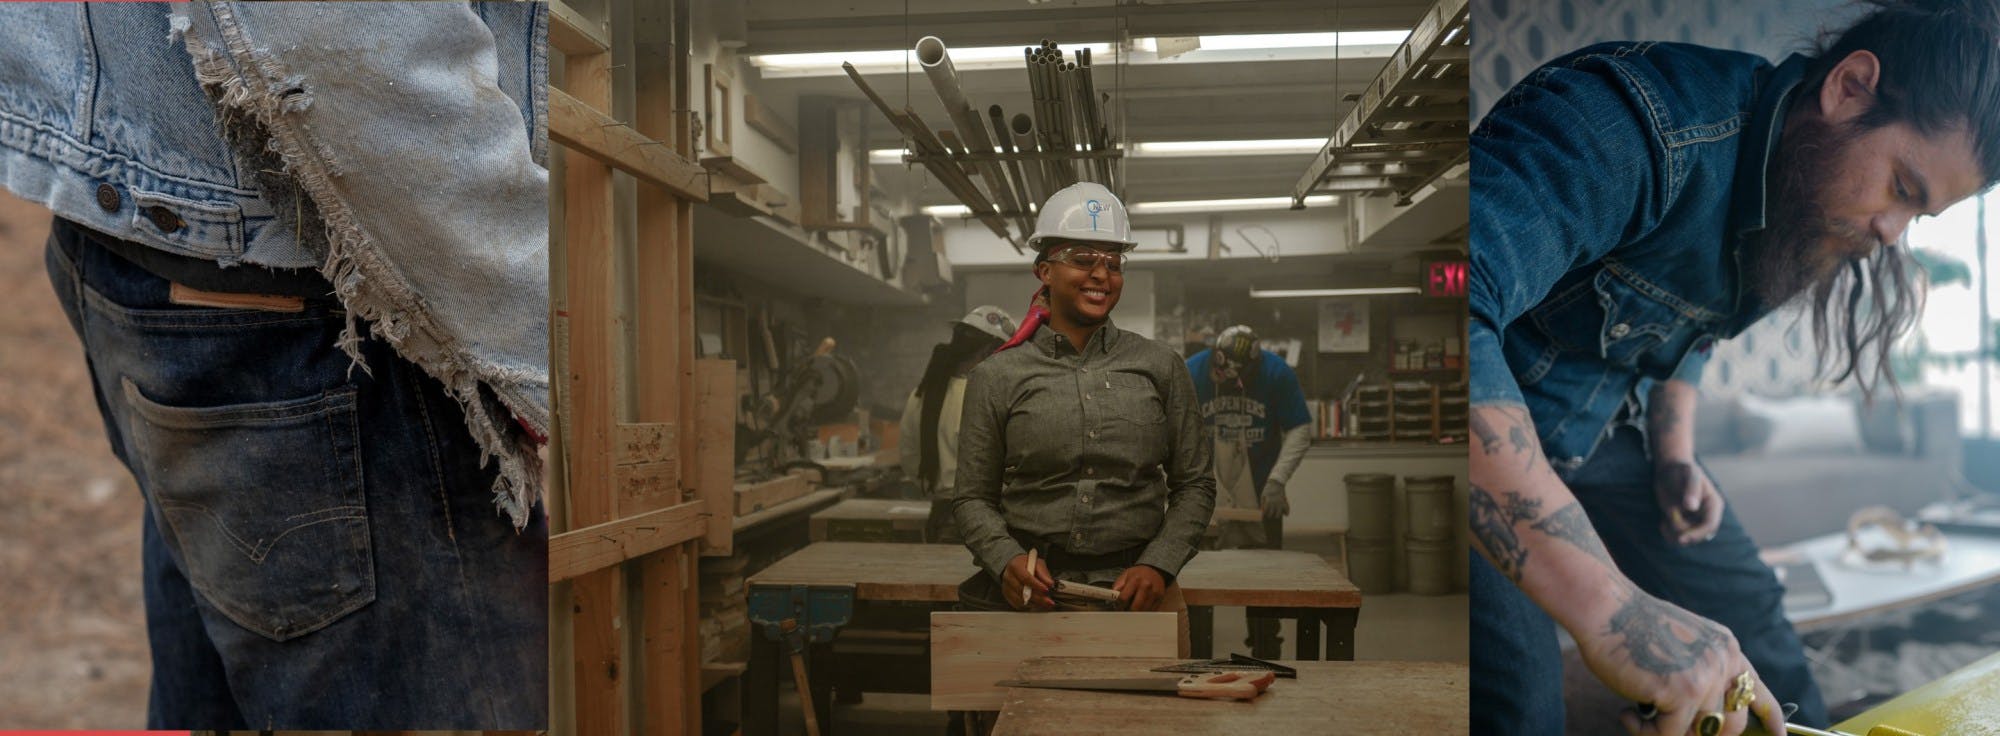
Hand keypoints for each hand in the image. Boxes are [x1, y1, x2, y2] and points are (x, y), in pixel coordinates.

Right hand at [1003, 552, 1053, 609]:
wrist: (1015, 566)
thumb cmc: (1027, 564)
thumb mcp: (1037, 563)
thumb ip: (1043, 573)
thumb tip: (1050, 583)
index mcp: (1015, 566)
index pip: (1025, 578)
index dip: (1037, 585)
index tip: (1046, 590)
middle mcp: (1008, 577)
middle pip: (1022, 591)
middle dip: (1037, 598)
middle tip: (1049, 601)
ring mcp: (1006, 588)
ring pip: (1020, 600)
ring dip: (1034, 603)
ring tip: (1045, 603)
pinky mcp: (1007, 596)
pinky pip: (1018, 605)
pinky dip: (1028, 606)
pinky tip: (1037, 603)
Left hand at [1112, 564, 1167, 611]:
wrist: (1155, 570)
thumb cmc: (1138, 574)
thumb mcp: (1126, 575)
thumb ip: (1118, 585)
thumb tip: (1112, 597)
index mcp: (1135, 580)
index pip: (1124, 598)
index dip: (1119, 604)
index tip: (1117, 606)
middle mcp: (1146, 586)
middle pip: (1135, 607)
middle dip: (1128, 611)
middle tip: (1124, 611)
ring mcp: (1154, 593)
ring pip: (1143, 610)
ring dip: (1136, 613)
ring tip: (1132, 609)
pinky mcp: (1160, 598)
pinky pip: (1150, 610)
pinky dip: (1144, 611)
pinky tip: (1140, 607)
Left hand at [1261, 478, 1289, 520]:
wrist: (1276, 483)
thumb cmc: (1268, 490)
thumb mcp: (1263, 495)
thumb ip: (1262, 503)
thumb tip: (1262, 511)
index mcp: (1269, 501)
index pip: (1266, 512)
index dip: (1265, 514)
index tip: (1264, 515)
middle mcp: (1275, 503)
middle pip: (1273, 514)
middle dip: (1271, 516)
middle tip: (1269, 515)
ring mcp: (1281, 502)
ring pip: (1280, 513)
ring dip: (1277, 515)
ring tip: (1276, 515)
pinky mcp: (1285, 501)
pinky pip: (1287, 509)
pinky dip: (1287, 512)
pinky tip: (1285, 514)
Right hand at [1573, 589, 1783, 735]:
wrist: (1604, 608)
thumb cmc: (1628, 627)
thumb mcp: (1680, 646)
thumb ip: (1699, 671)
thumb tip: (1703, 721)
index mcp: (1726, 648)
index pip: (1757, 691)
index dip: (1771, 720)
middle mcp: (1723, 662)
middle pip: (1731, 725)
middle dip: (1701, 734)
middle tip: (1665, 725)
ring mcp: (1704, 678)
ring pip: (1699, 732)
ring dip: (1665, 731)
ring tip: (1635, 714)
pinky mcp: (1681, 693)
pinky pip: (1669, 734)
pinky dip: (1643, 730)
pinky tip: (1626, 712)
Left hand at [1654, 460, 1722, 545]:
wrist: (1670, 470)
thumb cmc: (1682, 469)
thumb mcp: (1689, 474)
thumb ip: (1691, 489)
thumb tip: (1691, 507)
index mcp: (1713, 505)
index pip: (1710, 525)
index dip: (1697, 534)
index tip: (1682, 538)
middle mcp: (1706, 516)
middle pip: (1699, 536)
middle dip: (1683, 533)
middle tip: (1667, 522)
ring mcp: (1695, 521)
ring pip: (1687, 539)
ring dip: (1673, 534)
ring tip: (1664, 521)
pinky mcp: (1683, 523)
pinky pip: (1677, 537)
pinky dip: (1668, 534)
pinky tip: (1662, 523)